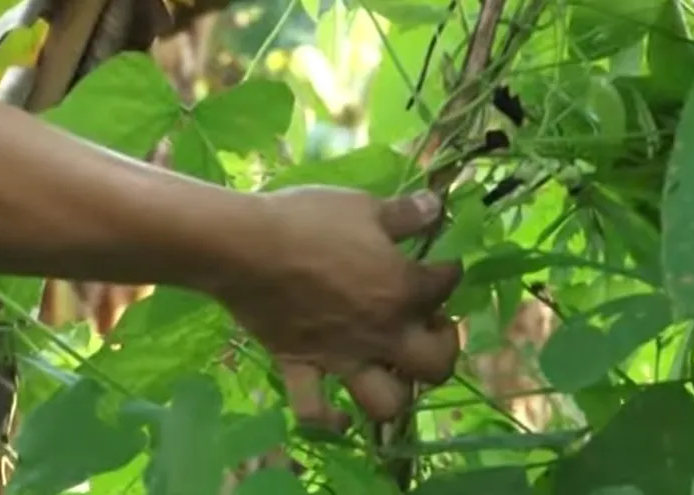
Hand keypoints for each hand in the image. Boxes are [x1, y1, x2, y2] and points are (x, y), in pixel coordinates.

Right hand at [206, 186, 461, 425]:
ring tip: (392, 369)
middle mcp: (382, 335)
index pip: (446, 285)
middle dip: (443, 348)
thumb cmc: (309, 221)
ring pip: (387, 404)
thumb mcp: (364, 206)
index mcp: (403, 291)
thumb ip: (406, 213)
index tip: (441, 261)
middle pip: (436, 365)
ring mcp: (343, 359)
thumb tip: (437, 206)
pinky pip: (314, 410)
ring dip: (397, 392)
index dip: (449, 270)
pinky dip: (328, 418)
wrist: (244, 246)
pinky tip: (338, 414)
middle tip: (430, 326)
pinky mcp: (302, 368)